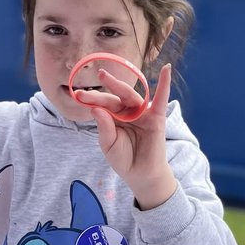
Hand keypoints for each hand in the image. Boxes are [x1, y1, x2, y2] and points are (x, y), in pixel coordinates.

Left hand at [75, 63, 176, 208]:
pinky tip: (166, 69)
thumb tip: (96, 109)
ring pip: (129, 96)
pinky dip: (164, 84)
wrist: (141, 175)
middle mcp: (127, 112)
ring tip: (103, 75)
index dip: (90, 100)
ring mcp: (142, 113)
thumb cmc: (124, 160)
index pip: (102, 105)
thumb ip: (104, 127)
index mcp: (113, 118)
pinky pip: (161, 99)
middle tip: (89, 81)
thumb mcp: (108, 145)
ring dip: (117, 85)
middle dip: (101, 90)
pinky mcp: (156, 117)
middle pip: (113, 98)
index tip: (77, 95)